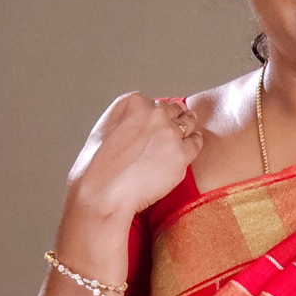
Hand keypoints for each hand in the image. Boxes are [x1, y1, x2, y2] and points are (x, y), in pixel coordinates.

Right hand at [65, 91, 203, 222]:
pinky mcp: (181, 153)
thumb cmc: (100, 167)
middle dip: (175, 118)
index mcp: (133, 102)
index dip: (158, 114)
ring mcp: (169, 132)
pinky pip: (196, 143)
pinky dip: (194, 144)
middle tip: (178, 126)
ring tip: (188, 135)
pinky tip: (191, 148)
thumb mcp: (106, 128)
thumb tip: (139, 122)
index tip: (159, 122)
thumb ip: (126, 119)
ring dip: (188, 128)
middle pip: (173, 110)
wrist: (105, 192)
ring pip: (188, 123)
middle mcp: (153, 112)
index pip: (154, 103)